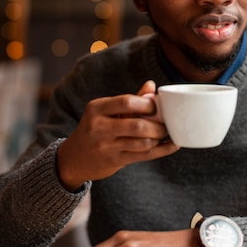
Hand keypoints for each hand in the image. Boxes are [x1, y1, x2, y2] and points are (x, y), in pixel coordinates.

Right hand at [57, 80, 178, 190]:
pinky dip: (162, 150)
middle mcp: (99, 127)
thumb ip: (129, 100)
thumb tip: (151, 86)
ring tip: (164, 133)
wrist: (73, 158)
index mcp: (96, 108)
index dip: (147, 103)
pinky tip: (173, 145)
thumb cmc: (94, 129)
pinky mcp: (114, 161)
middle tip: (166, 123)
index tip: (157, 106)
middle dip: (158, 124)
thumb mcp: (104, 111)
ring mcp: (106, 146)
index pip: (126, 101)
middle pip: (137, 125)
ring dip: (159, 137)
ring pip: (142, 142)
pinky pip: (144, 155)